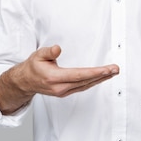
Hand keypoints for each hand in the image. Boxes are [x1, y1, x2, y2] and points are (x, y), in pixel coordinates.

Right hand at [0, 45, 118, 114]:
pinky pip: (82, 87)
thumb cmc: (33, 67)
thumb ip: (49, 52)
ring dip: (100, 79)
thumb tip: (58, 48)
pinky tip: (100, 77)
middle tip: (115, 69)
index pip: (78, 75)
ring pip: (86, 85)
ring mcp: (63, 91)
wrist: (25, 82)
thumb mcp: (38, 55)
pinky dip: (93, 82)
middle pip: (85, 81)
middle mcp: (60, 87)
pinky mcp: (65, 92)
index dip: (94, 72)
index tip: (106, 69)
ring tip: (112, 72)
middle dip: (102, 75)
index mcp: (54, 78)